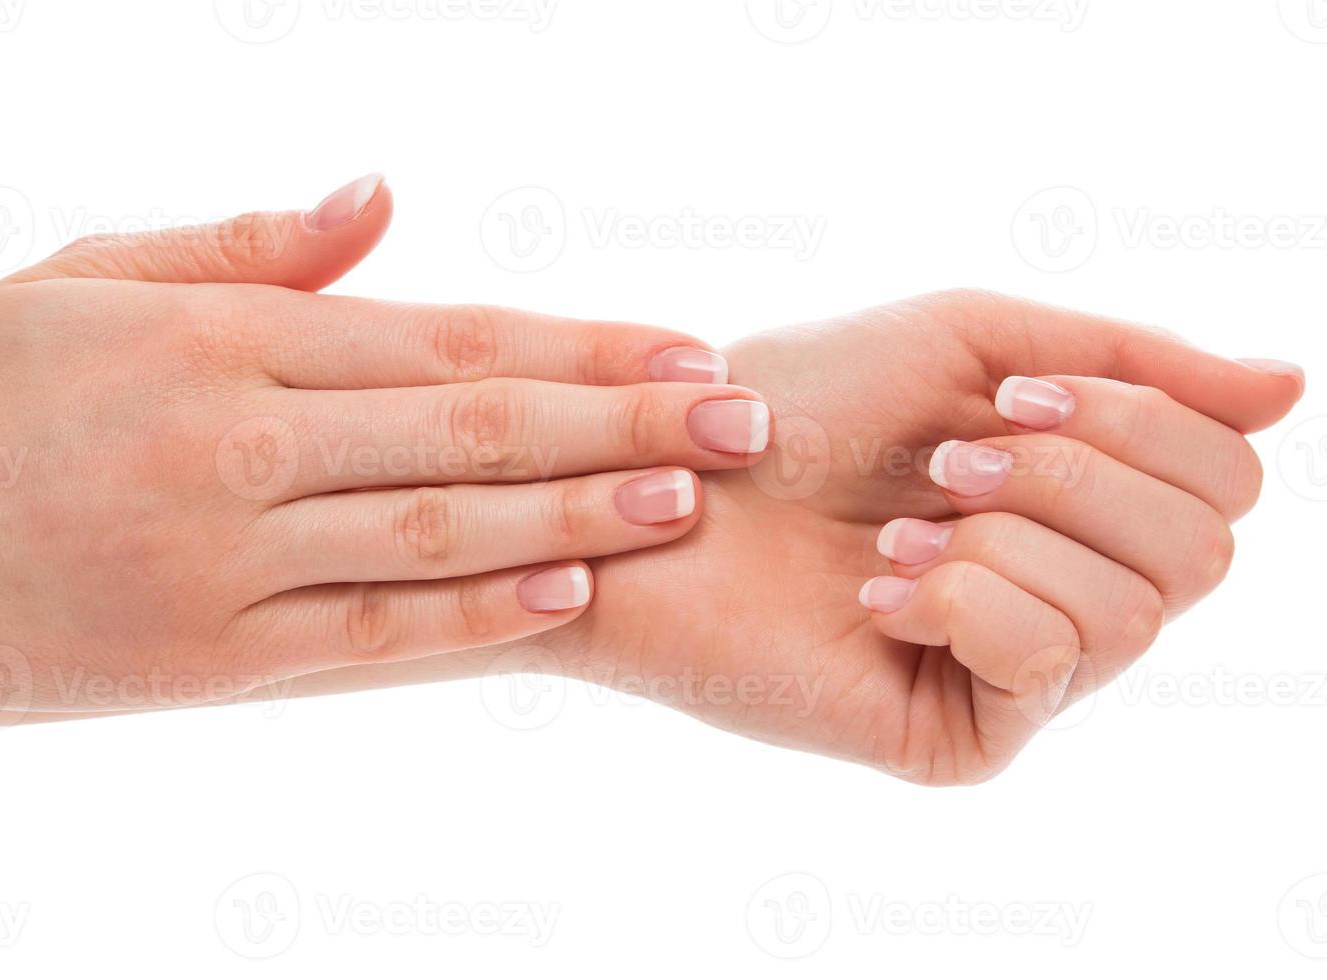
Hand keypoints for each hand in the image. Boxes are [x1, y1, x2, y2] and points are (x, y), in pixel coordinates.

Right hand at [0, 176, 772, 713]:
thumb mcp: (89, 276)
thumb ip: (251, 242)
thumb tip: (386, 192)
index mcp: (222, 341)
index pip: (446, 335)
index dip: (578, 341)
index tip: (688, 343)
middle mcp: (239, 446)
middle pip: (471, 429)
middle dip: (620, 419)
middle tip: (745, 416)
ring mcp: (228, 560)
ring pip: (440, 534)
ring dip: (579, 516)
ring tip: (689, 496)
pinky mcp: (208, 661)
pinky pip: (366, 640)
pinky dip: (475, 622)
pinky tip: (569, 596)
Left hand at [530, 290, 1303, 783]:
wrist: (664, 485)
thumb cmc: (794, 408)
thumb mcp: (970, 340)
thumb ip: (1129, 361)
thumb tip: (1296, 390)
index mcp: (1082, 498)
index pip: (1225, 477)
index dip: (1144, 422)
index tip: (1017, 394)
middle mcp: (1072, 587)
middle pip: (1205, 546)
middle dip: (1075, 476)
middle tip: (947, 462)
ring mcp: (1019, 670)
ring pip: (1136, 610)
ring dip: (1008, 535)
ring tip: (897, 530)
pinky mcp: (962, 734)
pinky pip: (1046, 661)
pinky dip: (964, 597)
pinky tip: (879, 592)